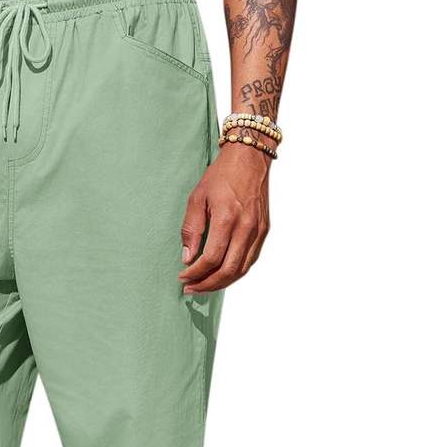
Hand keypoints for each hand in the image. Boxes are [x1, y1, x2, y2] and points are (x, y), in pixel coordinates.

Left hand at [178, 144, 270, 293]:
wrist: (250, 157)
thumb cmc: (221, 175)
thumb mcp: (197, 197)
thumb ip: (191, 229)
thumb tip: (188, 258)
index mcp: (227, 218)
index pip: (211, 258)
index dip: (195, 272)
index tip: (183, 277)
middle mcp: (246, 227)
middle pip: (228, 270)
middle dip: (207, 284)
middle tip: (191, 288)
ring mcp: (258, 230)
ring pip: (241, 269)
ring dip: (221, 282)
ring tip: (203, 286)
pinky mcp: (264, 230)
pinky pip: (249, 260)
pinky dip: (234, 272)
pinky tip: (220, 274)